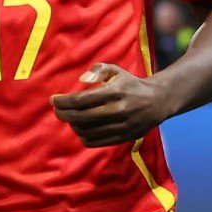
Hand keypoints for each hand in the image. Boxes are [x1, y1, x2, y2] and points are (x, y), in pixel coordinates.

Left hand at [50, 63, 169, 146]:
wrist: (158, 102)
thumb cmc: (130, 84)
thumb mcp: (116, 70)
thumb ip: (98, 70)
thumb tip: (82, 79)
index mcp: (115, 92)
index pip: (81, 100)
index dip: (63, 101)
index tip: (54, 100)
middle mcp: (118, 111)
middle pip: (80, 117)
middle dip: (63, 114)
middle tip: (57, 110)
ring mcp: (121, 127)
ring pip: (86, 131)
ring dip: (72, 125)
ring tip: (70, 117)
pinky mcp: (123, 138)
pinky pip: (95, 142)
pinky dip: (82, 136)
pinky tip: (80, 127)